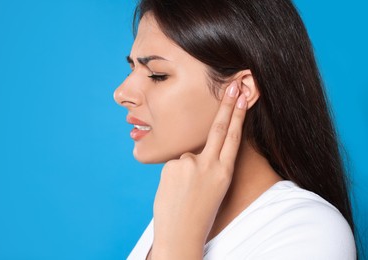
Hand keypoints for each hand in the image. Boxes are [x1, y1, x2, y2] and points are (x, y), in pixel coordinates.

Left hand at [151, 81, 247, 258]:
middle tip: (232, 84)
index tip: (241, 96)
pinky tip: (174, 190)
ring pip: (188, 155)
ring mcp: (190, 164)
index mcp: (224, 172)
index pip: (233, 137)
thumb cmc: (199, 213)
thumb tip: (195, 151)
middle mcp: (210, 165)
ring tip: (184, 192)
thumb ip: (207, 164)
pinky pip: (174, 163)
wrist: (180, 234)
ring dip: (185, 170)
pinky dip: (175, 174)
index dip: (238, 115)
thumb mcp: (212, 187)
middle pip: (219, 129)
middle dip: (226, 105)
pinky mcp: (172, 165)